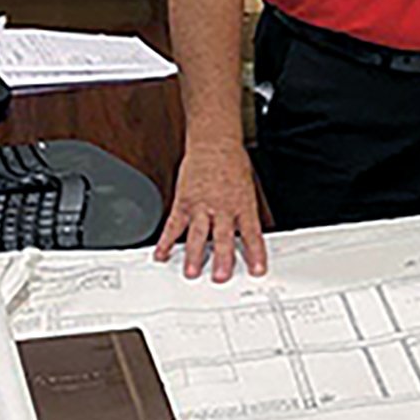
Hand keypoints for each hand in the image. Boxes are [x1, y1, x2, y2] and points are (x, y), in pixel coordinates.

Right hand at [153, 141, 268, 281]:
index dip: (256, 253)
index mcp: (243, 205)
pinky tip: (162, 253)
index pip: (252, 233)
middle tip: (220, 276)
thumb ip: (246, 214)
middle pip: (223, 236)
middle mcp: (223, 208)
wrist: (214, 143)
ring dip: (195, 254)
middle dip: (222, 258)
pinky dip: (167, 240)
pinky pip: (174, 224)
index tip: (257, 270)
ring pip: (198, 233)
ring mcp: (202, 206)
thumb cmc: (233, 164)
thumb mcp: (249, 189)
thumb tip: (250, 238)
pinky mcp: (184, 202)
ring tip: (192, 271)